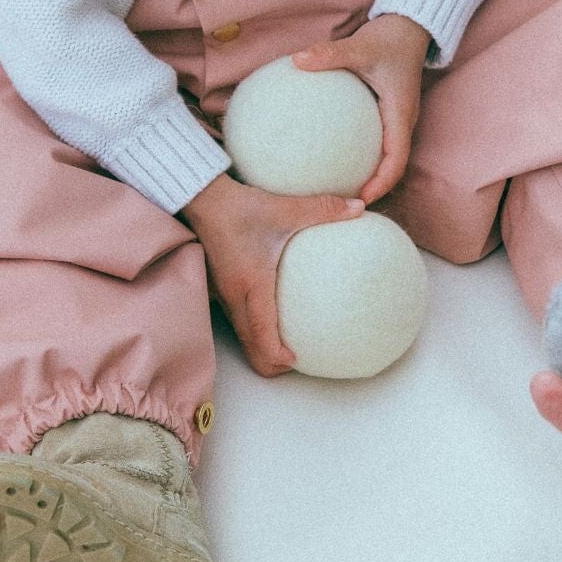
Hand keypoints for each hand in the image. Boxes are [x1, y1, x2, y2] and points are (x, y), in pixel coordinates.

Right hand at [182, 173, 363, 376]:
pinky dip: (256, 332)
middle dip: (274, 363)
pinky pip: (239, 322)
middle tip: (301, 359)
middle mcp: (235, 298)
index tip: (300, 361)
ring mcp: (224, 296)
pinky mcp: (221, 289)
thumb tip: (359, 208)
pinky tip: (275, 315)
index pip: (263, 337)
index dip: (280, 358)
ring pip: (244, 338)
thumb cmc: (240, 207)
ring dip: (264, 348)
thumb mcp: (285, 208)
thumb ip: (323, 209)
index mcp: (252, 286)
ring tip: (291, 342)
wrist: (201, 198)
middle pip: (251, 349)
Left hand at [291, 13, 431, 202]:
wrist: (409, 26)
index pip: (396, 160)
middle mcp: (401, 121)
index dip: (381, 184)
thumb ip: (330, 54)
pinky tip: (333, 156)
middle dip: (372, 189)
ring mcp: (395, 118)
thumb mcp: (360, 45)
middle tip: (342, 203)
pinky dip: (359, 155)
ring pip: (385, 157)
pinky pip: (375, 141)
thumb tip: (296, 60)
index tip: (360, 200)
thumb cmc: (390, 37)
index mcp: (400, 114)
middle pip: (391, 167)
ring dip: (367, 175)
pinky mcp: (386, 112)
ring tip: (338, 188)